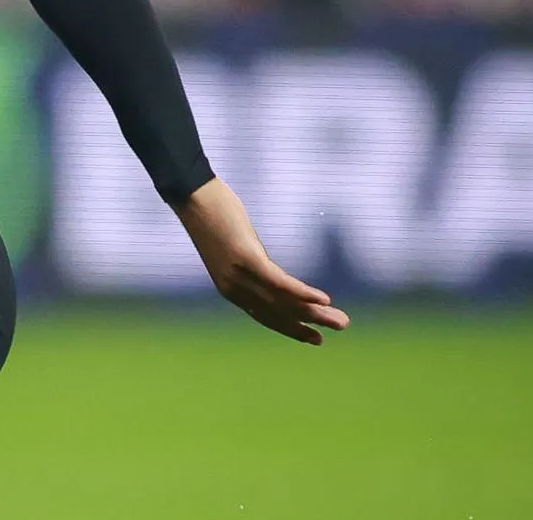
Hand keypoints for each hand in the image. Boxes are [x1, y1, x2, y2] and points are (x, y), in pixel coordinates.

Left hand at [175, 178, 348, 346]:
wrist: (189, 194)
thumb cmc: (210, 213)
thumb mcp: (232, 243)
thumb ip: (249, 259)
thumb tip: (263, 263)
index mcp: (231, 288)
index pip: (266, 316)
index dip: (292, 328)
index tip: (315, 338)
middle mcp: (234, 288)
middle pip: (278, 314)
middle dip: (310, 324)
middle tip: (341, 328)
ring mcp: (239, 274)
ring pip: (283, 302)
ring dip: (315, 314)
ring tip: (342, 321)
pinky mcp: (246, 257)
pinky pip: (279, 282)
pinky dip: (303, 294)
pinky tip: (324, 300)